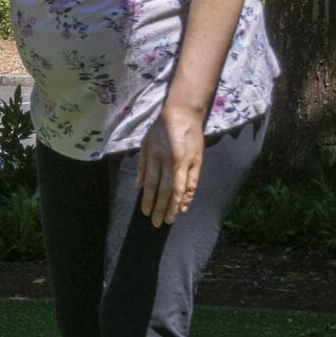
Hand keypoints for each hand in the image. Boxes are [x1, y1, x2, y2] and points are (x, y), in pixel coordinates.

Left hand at [136, 105, 205, 226]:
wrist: (183, 113)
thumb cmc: (161, 128)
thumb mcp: (145, 142)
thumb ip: (142, 164)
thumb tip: (138, 186)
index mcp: (155, 156)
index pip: (151, 184)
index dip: (149, 200)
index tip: (146, 213)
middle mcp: (170, 161)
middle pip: (164, 190)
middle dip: (161, 208)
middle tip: (158, 223)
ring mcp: (185, 162)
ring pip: (179, 190)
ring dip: (174, 206)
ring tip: (170, 219)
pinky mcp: (197, 161)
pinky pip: (192, 183)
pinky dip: (188, 196)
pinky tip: (184, 206)